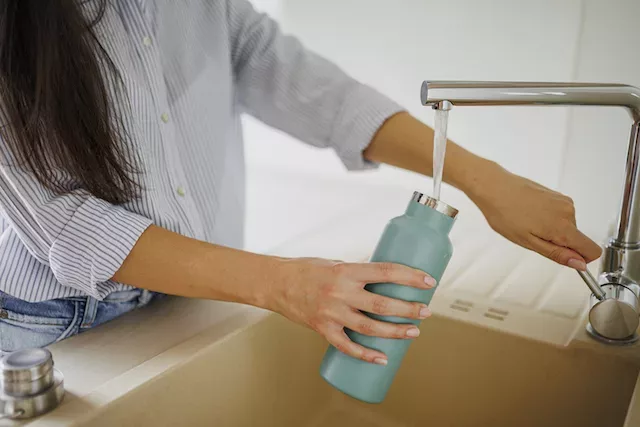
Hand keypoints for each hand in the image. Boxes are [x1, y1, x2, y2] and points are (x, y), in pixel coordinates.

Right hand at [266, 257, 435, 364]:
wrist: (276, 283)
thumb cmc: (307, 269)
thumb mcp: (336, 264)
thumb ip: (358, 274)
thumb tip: (385, 281)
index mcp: (346, 270)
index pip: (385, 272)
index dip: (409, 277)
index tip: (428, 281)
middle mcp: (340, 292)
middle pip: (382, 304)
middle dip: (408, 309)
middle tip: (425, 311)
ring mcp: (331, 312)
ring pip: (369, 327)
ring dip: (394, 331)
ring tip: (413, 332)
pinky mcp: (323, 328)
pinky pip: (347, 346)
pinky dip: (365, 354)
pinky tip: (382, 358)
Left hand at [468, 162, 601, 268]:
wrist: (494, 187)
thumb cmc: (504, 213)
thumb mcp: (528, 242)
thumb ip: (557, 254)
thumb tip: (579, 264)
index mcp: (563, 227)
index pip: (592, 250)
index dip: (580, 258)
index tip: (563, 257)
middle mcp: (569, 212)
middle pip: (576, 238)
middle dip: (558, 242)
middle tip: (532, 235)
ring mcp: (564, 201)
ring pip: (567, 226)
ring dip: (551, 229)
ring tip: (528, 222)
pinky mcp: (557, 194)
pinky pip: (561, 214)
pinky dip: (548, 217)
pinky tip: (530, 213)